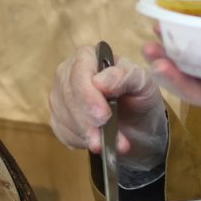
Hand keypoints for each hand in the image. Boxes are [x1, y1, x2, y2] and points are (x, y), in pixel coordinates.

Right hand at [48, 45, 167, 164]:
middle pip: (68, 96)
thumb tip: (100, 82)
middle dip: (86, 120)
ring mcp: (60, 96)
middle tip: (104, 138)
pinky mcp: (57, 118)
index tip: (103, 115)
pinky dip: (80, 141)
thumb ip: (125, 75)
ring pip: (62, 116)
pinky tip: (97, 142)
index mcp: (88, 56)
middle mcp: (68, 72)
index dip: (88, 95)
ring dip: (86, 134)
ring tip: (109, 144)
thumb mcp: (142, 82)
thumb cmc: (139, 95)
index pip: (79, 72)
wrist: (137, 123)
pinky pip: (61, 131)